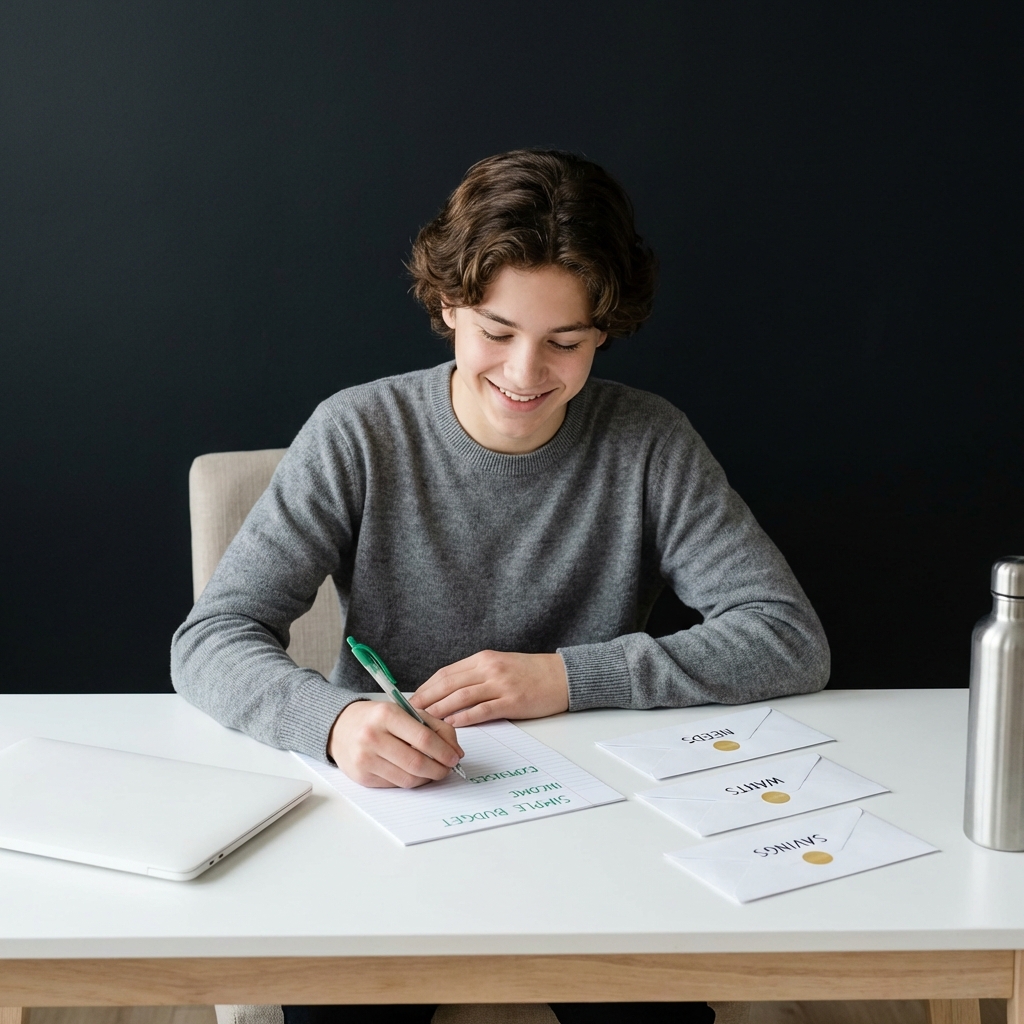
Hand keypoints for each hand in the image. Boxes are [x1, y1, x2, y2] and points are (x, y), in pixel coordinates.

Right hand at [328, 700, 463, 788]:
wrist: (340, 727)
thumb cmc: (377, 718)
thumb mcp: (405, 712)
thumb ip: (434, 727)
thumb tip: (455, 751)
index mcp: (386, 715)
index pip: (424, 739)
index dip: (444, 751)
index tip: (454, 757)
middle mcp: (372, 736)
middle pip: (417, 762)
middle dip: (439, 769)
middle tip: (447, 769)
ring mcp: (365, 758)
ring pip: (408, 778)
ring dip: (427, 778)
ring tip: (433, 771)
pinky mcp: (362, 777)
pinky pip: (395, 785)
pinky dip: (410, 781)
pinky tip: (413, 772)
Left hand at [409, 651, 568, 726]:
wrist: (561, 676)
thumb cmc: (530, 673)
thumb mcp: (499, 665)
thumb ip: (475, 676)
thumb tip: (448, 692)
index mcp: (483, 659)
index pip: (446, 673)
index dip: (426, 687)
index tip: (412, 699)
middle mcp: (489, 669)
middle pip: (449, 684)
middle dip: (427, 699)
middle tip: (410, 713)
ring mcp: (500, 685)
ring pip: (462, 697)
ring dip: (440, 709)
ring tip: (425, 721)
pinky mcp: (512, 701)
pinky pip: (482, 710)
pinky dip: (464, 718)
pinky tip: (451, 725)